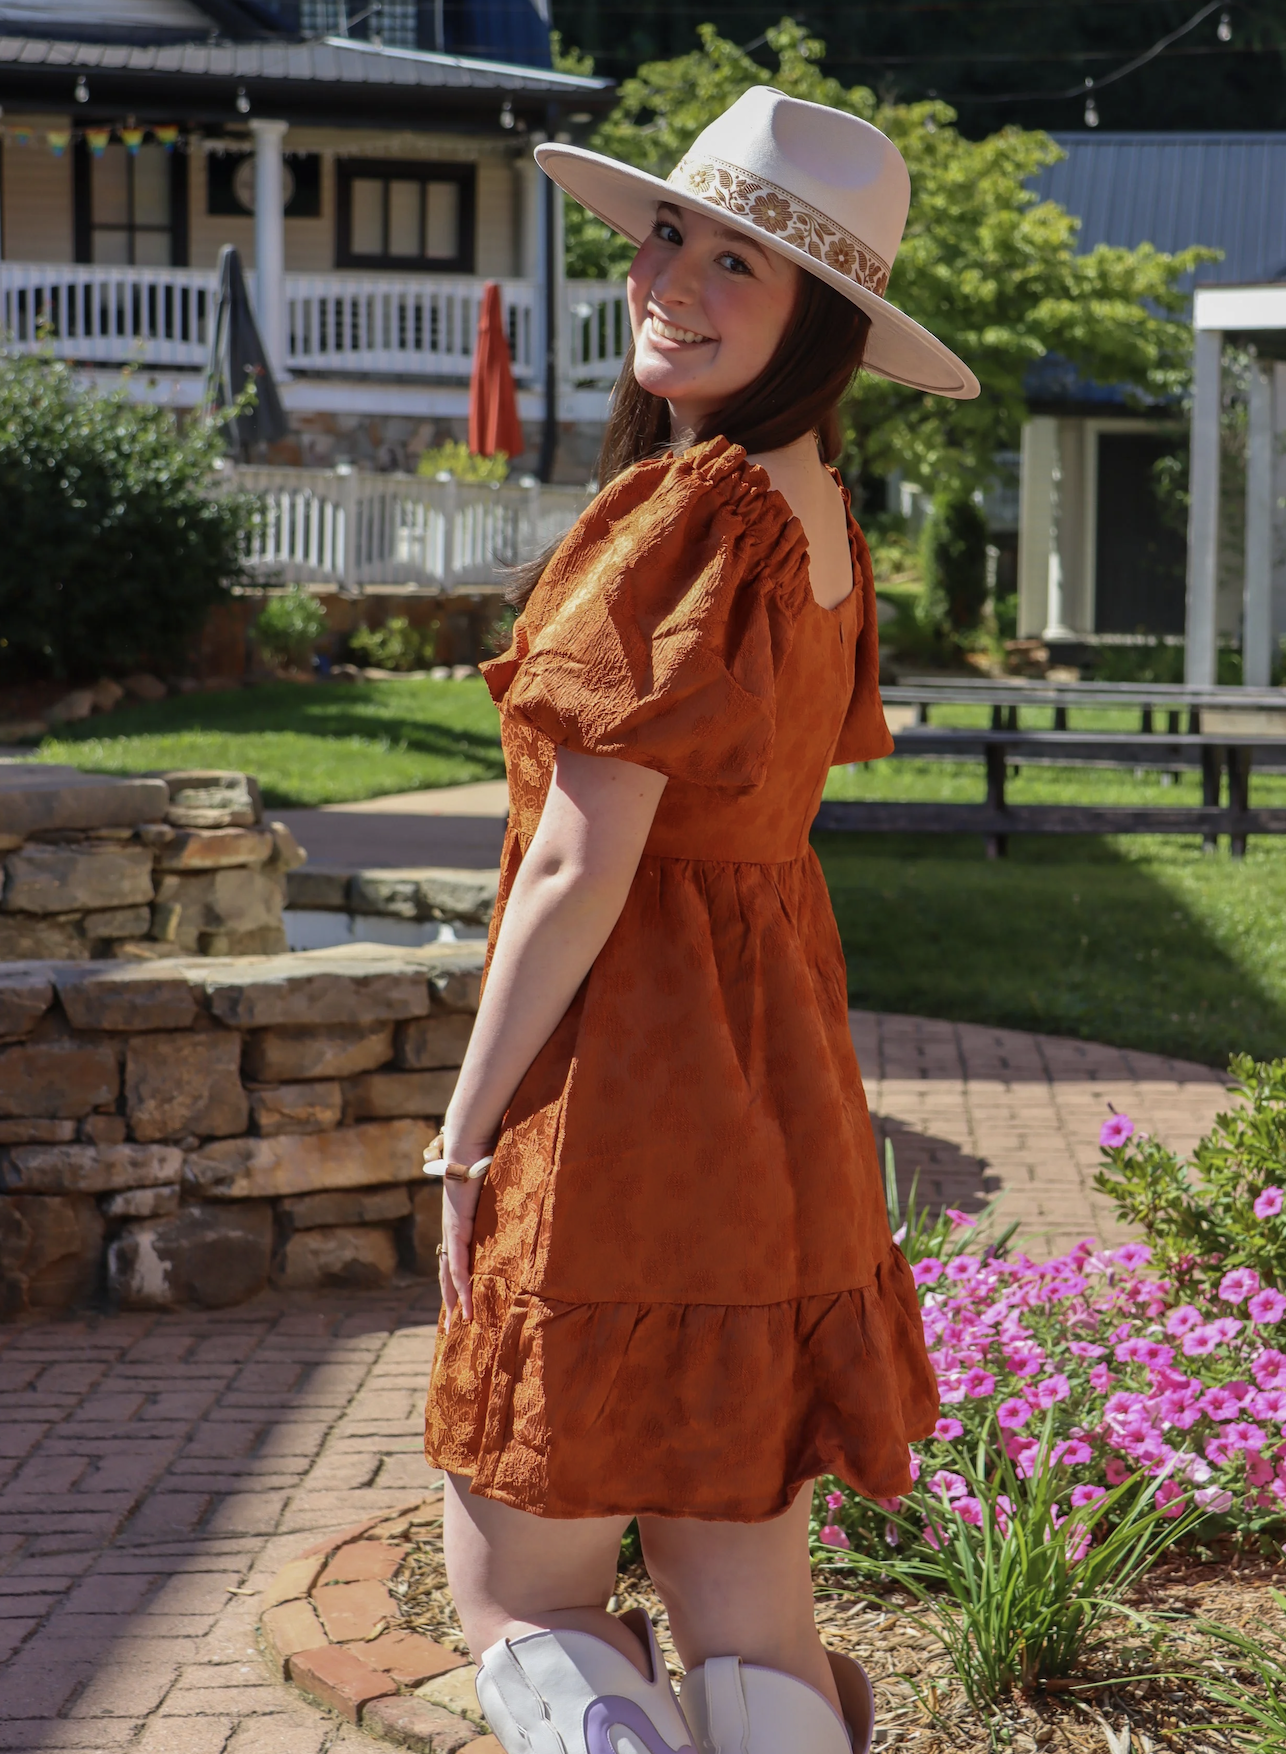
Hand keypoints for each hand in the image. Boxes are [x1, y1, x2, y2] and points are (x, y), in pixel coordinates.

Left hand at [438, 1132, 491, 1330]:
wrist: (468, 1144)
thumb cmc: (483, 1157)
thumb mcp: (497, 1186)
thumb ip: (507, 1197)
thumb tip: (528, 1192)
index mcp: (461, 1222)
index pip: (456, 1258)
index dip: (457, 1281)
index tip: (461, 1301)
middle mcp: (453, 1230)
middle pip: (448, 1273)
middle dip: (451, 1301)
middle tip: (453, 1328)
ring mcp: (452, 1231)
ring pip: (451, 1275)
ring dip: (455, 1302)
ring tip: (458, 1326)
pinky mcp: (457, 1229)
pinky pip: (459, 1265)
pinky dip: (462, 1287)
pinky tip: (465, 1305)